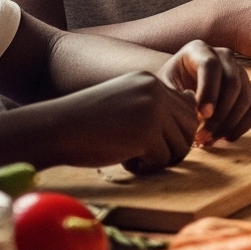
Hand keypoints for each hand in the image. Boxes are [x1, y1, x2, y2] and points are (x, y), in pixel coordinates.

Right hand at [39, 70, 204, 174]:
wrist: (57, 128)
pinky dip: (148, 167)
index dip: (172, 131)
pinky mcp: (147, 134)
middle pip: (189, 127)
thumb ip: (156, 104)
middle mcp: (156, 91)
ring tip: (135, 157)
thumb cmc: (88, 122)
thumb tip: (193, 106)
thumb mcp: (126, 102)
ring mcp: (153, 111)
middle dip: (172, 146)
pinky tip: (127, 162)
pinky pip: (164, 159)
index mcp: (151, 81)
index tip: (149, 140)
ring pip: (181, 145)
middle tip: (145, 154)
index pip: (186, 109)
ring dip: (161, 158)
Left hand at [160, 40, 250, 146]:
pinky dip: (243, 125)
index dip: (209, 91)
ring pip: (245, 97)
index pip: (211, 66)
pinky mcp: (247, 89)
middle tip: (203, 135)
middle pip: (232, 82)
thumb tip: (196, 113)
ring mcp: (238, 72)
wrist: (177, 88)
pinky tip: (226, 137)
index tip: (202, 116)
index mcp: (199, 49)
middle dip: (220, 114)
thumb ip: (176, 97)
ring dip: (230, 123)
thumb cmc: (168, 87)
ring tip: (210, 140)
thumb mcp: (165, 87)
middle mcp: (224, 56)